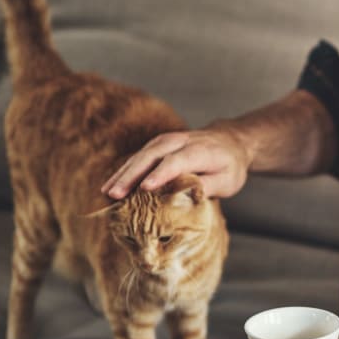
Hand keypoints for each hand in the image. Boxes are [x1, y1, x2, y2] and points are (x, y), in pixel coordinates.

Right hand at [101, 127, 251, 199]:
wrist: (231, 141)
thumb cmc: (229, 165)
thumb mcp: (227, 180)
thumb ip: (206, 187)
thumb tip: (185, 198)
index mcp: (200, 150)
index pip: (177, 161)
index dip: (161, 174)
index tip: (145, 188)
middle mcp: (181, 141)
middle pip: (153, 156)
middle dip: (132, 175)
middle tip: (115, 195)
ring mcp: (167, 140)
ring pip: (142, 154)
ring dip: (123, 173)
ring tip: (107, 192)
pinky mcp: (158, 145)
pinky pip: (140, 156)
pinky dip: (125, 170)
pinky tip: (112, 185)